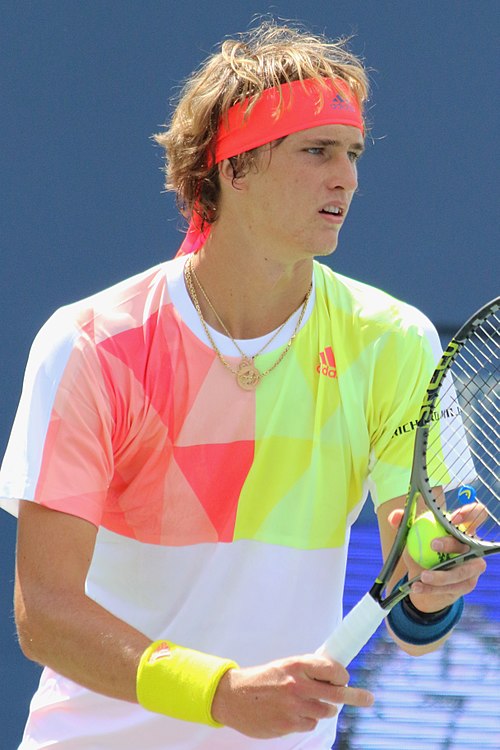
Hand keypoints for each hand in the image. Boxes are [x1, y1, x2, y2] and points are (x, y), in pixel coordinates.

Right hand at [211, 654, 373, 737]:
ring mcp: (294, 706)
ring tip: (309, 703)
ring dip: (324, 709)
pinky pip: (310, 724)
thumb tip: (334, 677)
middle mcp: (298, 684)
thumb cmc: (263, 679)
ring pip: (326, 712)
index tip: (344, 678)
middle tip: (369, 698)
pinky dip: (307, 720)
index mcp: (297, 665)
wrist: (234, 697)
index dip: (342, 675)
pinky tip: (292, 713)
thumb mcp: (285, 666)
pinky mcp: (288, 724)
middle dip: (356, 696)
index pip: (333, 669)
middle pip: (338, 694)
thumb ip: (307, 670)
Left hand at [389, 508, 486, 613]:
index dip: (470, 513)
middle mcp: (472, 546)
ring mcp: (473, 567)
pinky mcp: (467, 584)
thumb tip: (394, 517)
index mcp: (462, 528)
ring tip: (423, 576)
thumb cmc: (423, 550)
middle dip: (451, 544)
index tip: (454, 517)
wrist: (427, 580)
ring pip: (459, 572)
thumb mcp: (414, 536)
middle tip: (433, 544)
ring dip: (441, 575)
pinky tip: (417, 586)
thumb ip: (404, 524)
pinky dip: (432, 588)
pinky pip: (450, 588)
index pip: (476, 514)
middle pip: (468, 544)